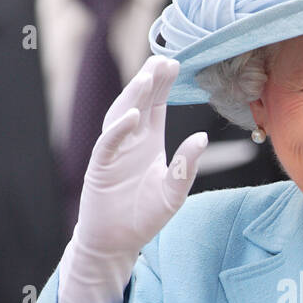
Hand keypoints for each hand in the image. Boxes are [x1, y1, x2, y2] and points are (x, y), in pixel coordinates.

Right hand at [56, 54, 206, 302]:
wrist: (115, 243)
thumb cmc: (143, 217)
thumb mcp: (173, 193)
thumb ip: (186, 167)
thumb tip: (202, 138)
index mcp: (148, 142)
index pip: (156, 105)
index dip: (163, 84)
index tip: (175, 62)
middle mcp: (130, 141)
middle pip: (139, 103)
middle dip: (150, 81)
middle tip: (163, 60)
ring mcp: (113, 152)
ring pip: (121, 116)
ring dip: (134, 97)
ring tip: (148, 78)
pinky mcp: (100, 168)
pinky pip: (107, 144)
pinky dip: (118, 129)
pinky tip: (133, 117)